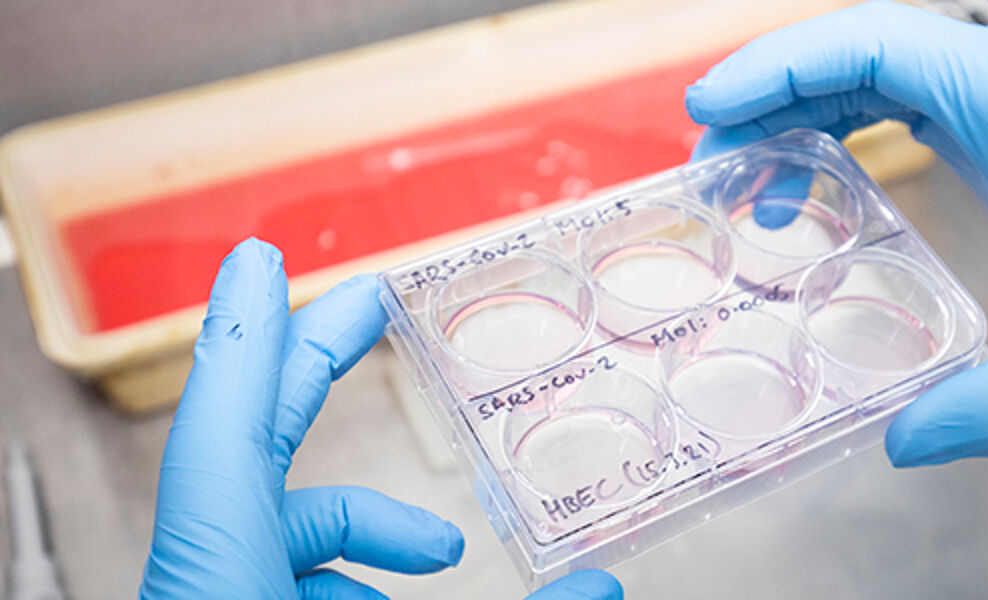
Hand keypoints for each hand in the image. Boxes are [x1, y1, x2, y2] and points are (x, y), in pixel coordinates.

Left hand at [140, 238, 623, 598]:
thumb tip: (603, 586)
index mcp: (223, 578)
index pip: (226, 433)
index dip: (250, 335)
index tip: (263, 259)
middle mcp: (206, 584)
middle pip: (250, 451)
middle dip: (314, 367)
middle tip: (368, 306)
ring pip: (279, 530)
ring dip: (364, 523)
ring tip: (442, 546)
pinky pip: (280, 577)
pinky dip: (345, 575)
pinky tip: (402, 599)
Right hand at [686, 1, 987, 464]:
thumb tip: (907, 444)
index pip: (871, 43)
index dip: (778, 66)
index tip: (709, 104)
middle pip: (855, 50)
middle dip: (772, 98)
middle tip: (710, 165)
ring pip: (870, 71)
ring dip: (799, 115)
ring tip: (749, 189)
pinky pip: (896, 99)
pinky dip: (839, 130)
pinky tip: (812, 190)